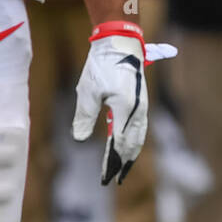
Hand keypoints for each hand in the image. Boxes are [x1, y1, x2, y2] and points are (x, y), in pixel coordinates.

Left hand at [72, 21, 176, 183]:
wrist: (120, 42)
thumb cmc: (102, 65)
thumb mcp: (87, 91)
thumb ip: (84, 116)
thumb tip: (79, 139)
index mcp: (125, 110)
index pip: (118, 145)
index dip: (112, 163)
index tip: (105, 179)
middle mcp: (138, 110)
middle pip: (133, 144)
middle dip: (124, 162)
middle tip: (116, 179)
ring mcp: (142, 105)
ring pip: (139, 135)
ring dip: (131, 152)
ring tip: (124, 166)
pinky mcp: (141, 99)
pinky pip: (140, 126)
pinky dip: (134, 139)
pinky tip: (126, 143)